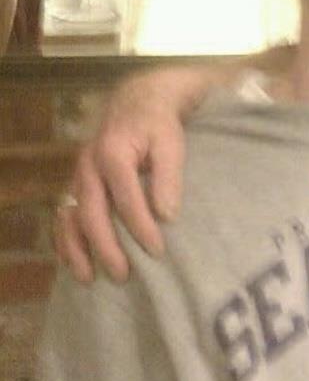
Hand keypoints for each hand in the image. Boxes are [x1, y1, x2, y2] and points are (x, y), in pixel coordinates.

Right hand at [53, 73, 192, 283]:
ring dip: (75, 248)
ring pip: (69, 214)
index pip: (125, 197)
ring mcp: (79, 175)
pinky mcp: (77, 184)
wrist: (136, 102)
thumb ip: (168, 177)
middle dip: (104, 245)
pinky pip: (64, 215)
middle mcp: (89, 165)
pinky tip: (74, 263)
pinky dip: (66, 240)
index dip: (140, 226)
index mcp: (112, 153)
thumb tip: (166, 215)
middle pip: (90, 210)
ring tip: (87, 278)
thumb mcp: (171, 143)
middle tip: (122, 275)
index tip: (157, 252)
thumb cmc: (158, 126)